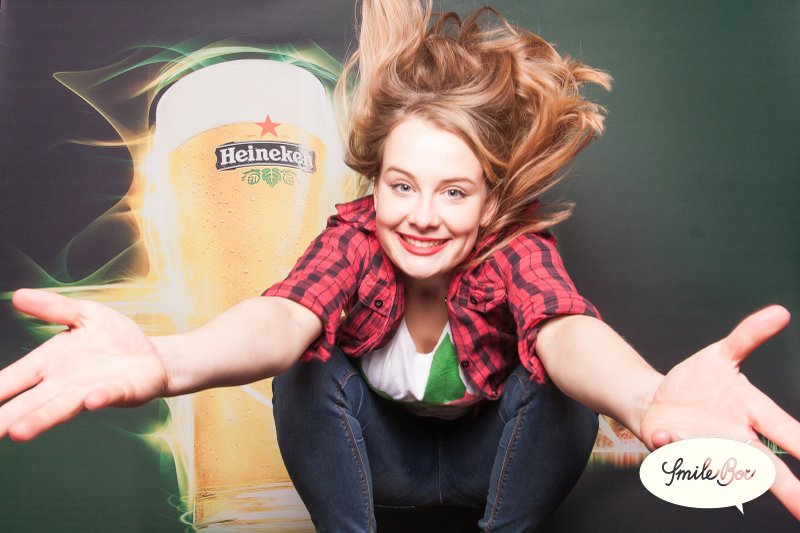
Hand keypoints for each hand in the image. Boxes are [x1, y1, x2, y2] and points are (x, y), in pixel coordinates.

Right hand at [0, 288, 168, 440]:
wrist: (153, 354)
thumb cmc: (114, 337)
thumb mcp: (84, 315)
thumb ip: (53, 308)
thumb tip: (18, 295)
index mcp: (48, 363)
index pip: (11, 379)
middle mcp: (63, 383)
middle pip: (28, 403)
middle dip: (4, 418)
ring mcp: (89, 390)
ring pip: (59, 408)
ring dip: (41, 419)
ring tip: (19, 432)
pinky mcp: (119, 392)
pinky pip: (107, 396)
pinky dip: (99, 399)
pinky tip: (91, 400)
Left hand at [640, 305, 799, 518]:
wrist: (654, 399)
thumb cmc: (696, 382)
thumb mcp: (721, 353)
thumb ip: (748, 336)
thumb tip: (779, 312)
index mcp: (751, 413)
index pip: (784, 430)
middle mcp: (734, 437)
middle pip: (766, 468)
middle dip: (788, 490)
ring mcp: (706, 448)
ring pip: (721, 466)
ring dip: (716, 463)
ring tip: (714, 461)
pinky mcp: (676, 450)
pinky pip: (678, 453)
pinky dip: (672, 445)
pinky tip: (666, 435)